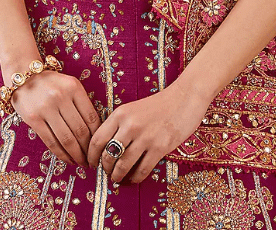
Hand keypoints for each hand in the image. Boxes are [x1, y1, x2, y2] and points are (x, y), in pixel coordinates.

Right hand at [10, 70, 101, 165]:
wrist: (24, 76)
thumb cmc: (51, 83)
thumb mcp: (70, 85)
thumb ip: (81, 102)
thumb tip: (95, 131)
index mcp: (74, 87)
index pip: (91, 116)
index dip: (97, 135)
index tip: (99, 146)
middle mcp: (61, 97)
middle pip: (80, 130)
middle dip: (88, 149)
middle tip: (92, 160)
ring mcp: (46, 108)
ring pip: (66, 138)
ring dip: (76, 154)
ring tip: (81, 162)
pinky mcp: (33, 119)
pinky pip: (50, 141)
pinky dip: (61, 154)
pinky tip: (67, 159)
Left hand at [86, 81, 209, 184]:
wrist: (184, 97)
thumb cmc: (159, 104)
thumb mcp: (133, 109)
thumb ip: (120, 124)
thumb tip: (106, 148)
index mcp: (121, 114)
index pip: (97, 140)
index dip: (91, 156)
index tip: (91, 163)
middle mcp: (130, 125)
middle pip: (108, 155)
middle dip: (105, 168)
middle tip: (107, 173)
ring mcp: (145, 137)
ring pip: (123, 166)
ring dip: (118, 176)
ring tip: (118, 178)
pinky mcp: (160, 147)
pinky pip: (142, 170)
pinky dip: (135, 178)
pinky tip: (134, 179)